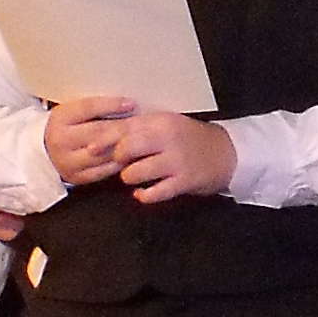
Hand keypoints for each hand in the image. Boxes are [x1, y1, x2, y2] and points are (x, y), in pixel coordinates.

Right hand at [44, 94, 136, 186]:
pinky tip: (133, 156)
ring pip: (104, 153)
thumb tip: (127, 102)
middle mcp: (61, 140)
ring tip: (143, 140)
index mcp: (60, 118)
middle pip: (99, 132)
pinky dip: (121, 162)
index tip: (132, 103)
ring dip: (126, 147)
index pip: (88, 108)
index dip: (111, 105)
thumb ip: (94, 108)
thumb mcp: (73, 111)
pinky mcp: (77, 177)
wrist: (44, 151)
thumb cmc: (68, 126)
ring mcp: (68, 161)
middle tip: (144, 124)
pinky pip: (105, 170)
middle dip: (124, 127)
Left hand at [113, 111, 237, 203]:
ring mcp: (176, 160)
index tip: (90, 149)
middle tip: (120, 164)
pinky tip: (143, 193)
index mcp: (160, 121)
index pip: (123, 128)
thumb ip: (138, 129)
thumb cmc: (188, 139)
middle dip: (117, 159)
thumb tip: (102, 136)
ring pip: (135, 173)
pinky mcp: (184, 181)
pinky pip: (154, 193)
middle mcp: (167, 138)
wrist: (227, 153)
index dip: (103, 140)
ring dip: (129, 178)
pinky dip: (144, 195)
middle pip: (126, 149)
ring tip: (134, 177)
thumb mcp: (166, 125)